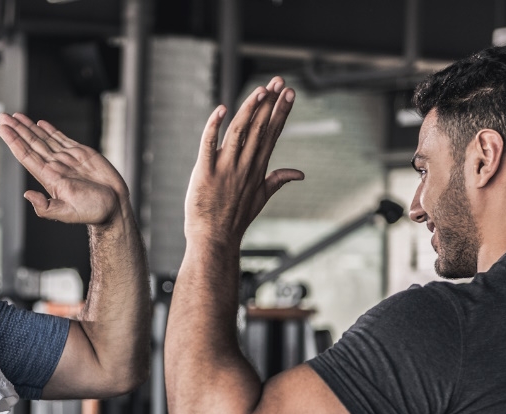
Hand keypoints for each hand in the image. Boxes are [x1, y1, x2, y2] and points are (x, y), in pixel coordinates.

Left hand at [0, 113, 129, 225]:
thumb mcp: (67, 212)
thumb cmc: (93, 211)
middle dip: (16, 130)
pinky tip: (40, 124)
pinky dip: (50, 130)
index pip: (27, 155)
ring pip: (44, 139)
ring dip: (29, 127)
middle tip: (2, 117)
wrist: (114, 206)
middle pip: (32, 144)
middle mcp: (56, 166)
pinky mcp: (81, 154)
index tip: (3, 129)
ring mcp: (67, 159)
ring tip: (15, 116)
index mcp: (50, 178)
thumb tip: (27, 195)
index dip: (14, 141)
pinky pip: (62, 138)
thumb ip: (46, 207)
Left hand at [185, 77, 303, 247]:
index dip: (281, 112)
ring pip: (240, 131)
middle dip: (270, 103)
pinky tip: (221, 109)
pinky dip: (214, 126)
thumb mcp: (261, 198)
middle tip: (279, 81)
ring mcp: (226, 168)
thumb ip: (279, 179)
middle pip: (260, 128)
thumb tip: (300, 173)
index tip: (290, 92)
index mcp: (257, 168)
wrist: (214, 240)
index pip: (273, 134)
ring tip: (260, 90)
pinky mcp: (205, 172)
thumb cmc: (234, 219)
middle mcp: (245, 165)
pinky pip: (208, 145)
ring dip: (250, 109)